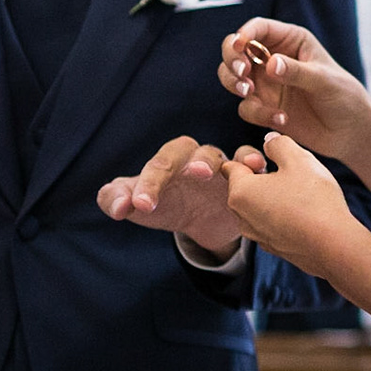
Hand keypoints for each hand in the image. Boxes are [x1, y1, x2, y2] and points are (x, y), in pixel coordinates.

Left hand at [96, 137, 240, 255]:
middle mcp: (195, 156)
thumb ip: (115, 200)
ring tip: (219, 173)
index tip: (140, 206)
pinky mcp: (245, 179)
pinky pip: (251, 163)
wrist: (201, 219)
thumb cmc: (166, 204)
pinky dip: (253, 161)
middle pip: (191, 151)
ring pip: (225, 156)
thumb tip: (117, 206)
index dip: (148, 184)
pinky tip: (256, 168)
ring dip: (223, 161)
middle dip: (191, 161)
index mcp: (168, 159)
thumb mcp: (137, 205)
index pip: (157, 165)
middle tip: (193, 174)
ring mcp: (222, 166)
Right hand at [219, 20, 370, 160]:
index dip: (244, 34)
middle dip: (232, 60)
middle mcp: (272, 59)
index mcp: (290, 41)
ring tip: (249, 92)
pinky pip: (247, 108)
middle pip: (235, 50)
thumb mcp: (324, 80)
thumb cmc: (344, 96)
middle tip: (243, 74)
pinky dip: (258, 113)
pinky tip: (282, 118)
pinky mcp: (263, 108)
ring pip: (232, 77)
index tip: (239, 46)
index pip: (259, 28)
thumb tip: (270, 65)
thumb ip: (297, 72)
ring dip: (234, 84)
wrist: (350, 132)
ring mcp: (266, 84)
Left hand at [223, 134, 368, 280]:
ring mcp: (257, 236)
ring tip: (302, 195)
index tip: (274, 161)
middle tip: (292, 176)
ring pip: (260, 206)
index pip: (232, 166)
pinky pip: (273, 224)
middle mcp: (241, 218)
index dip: (253, 157)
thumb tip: (269, 142)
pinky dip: (284, 216)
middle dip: (263, 177)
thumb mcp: (298, 158)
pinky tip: (307, 214)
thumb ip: (278, 144)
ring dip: (275, 197)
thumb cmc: (313, 199)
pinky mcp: (274, 249)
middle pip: (245, 187)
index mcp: (239, 192)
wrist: (334, 246)